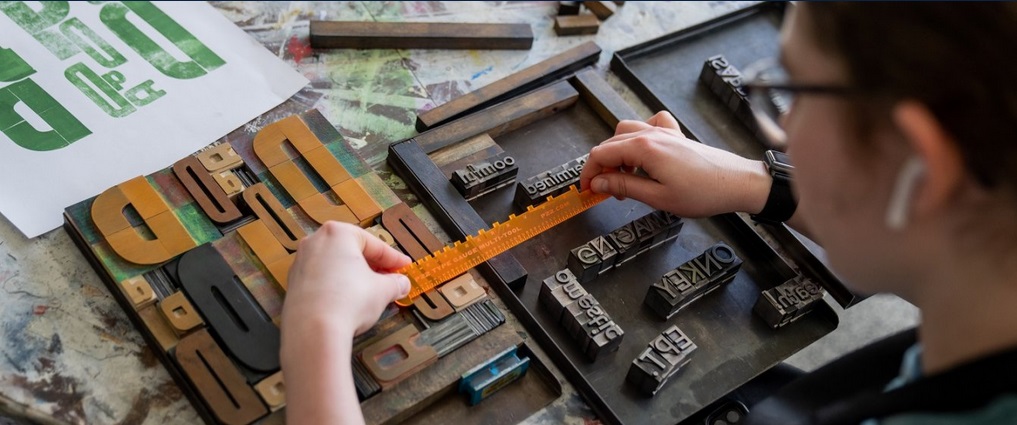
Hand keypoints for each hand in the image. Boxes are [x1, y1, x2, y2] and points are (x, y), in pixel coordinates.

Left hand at [283, 221, 410, 336]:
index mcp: (338, 233)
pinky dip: (337, 286)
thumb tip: (401, 283)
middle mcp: (315, 242)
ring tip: (371, 292)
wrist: (314, 331)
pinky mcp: (294, 283)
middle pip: (352, 251)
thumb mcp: (383, 290)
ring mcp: (301, 262)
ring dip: (355, 276)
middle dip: (373, 266)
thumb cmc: (346, 302)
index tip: (403, 266)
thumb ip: (395, 283)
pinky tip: (349, 301)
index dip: (393, 258)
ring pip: (336, 265)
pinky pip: (322, 279)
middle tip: (389, 279)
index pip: (374, 244)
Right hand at [579, 111, 770, 217]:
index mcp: (644, 148)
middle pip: (611, 142)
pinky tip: (645, 153)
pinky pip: (652, 124)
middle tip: (606, 191)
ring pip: (627, 131)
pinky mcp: (677, 136)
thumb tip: (597, 183)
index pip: (601, 154)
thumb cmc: (703, 193)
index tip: (586, 190)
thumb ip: (624, 187)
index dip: (589, 173)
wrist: (736, 183)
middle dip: (602, 167)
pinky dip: (642, 135)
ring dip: (618, 153)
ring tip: (625, 177)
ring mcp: (665, 133)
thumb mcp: (657, 197)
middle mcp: (652, 134)